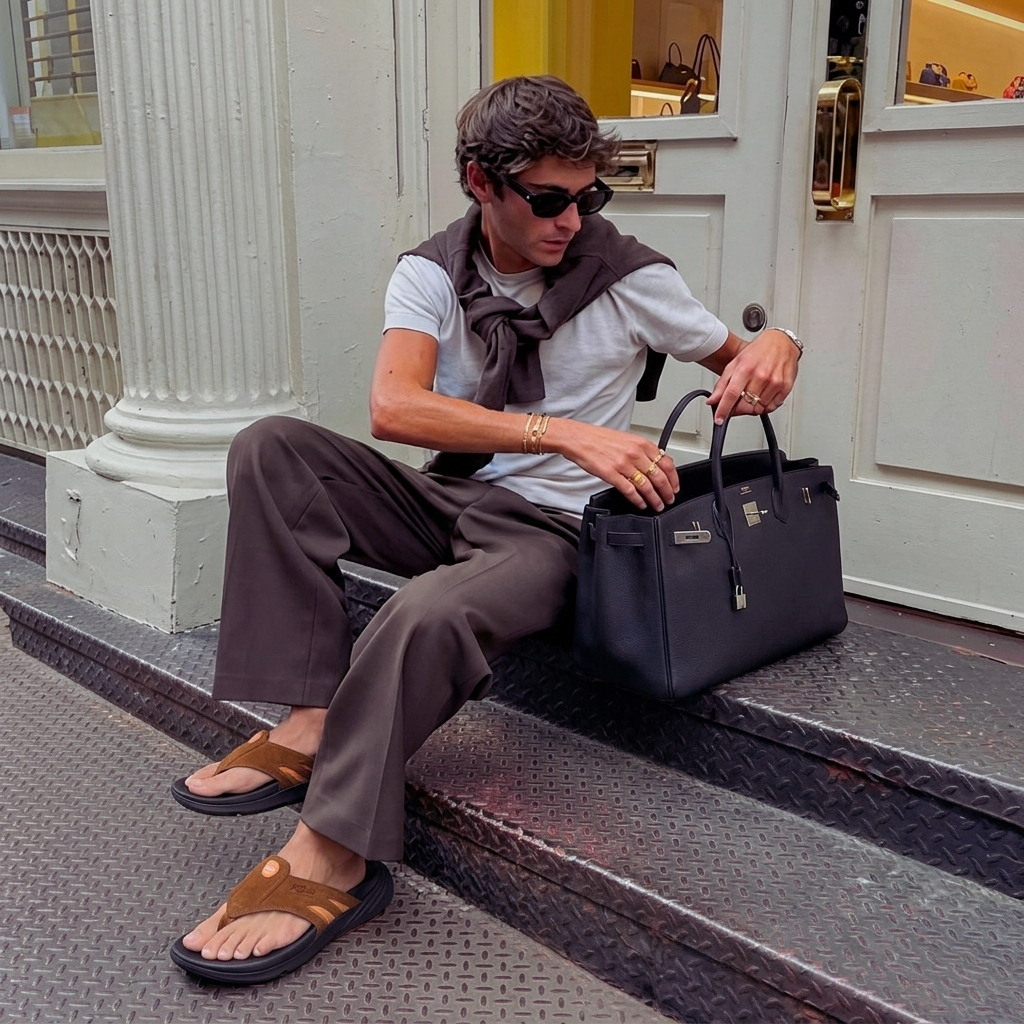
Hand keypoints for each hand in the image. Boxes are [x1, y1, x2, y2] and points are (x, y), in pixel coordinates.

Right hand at [544, 419, 678, 510]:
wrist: (579, 438)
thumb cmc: (600, 439)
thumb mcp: (627, 439)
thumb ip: (642, 451)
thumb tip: (657, 462)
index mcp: (641, 443)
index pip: (666, 463)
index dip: (674, 478)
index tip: (675, 487)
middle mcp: (635, 453)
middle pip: (659, 477)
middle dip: (667, 492)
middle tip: (669, 500)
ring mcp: (623, 464)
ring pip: (646, 486)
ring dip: (654, 499)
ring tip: (657, 505)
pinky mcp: (611, 474)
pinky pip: (630, 491)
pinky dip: (638, 500)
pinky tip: (641, 504)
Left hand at [707, 329, 798, 423]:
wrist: (781, 342)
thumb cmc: (758, 352)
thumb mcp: (735, 364)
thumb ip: (722, 385)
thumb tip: (712, 401)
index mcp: (745, 369)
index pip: (731, 395)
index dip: (723, 410)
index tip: (719, 419)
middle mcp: (761, 376)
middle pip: (745, 406)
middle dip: (737, 410)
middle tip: (736, 406)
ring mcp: (774, 382)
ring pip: (758, 409)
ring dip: (752, 408)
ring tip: (752, 395)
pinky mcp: (785, 387)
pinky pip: (772, 407)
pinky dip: (765, 406)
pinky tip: (763, 396)